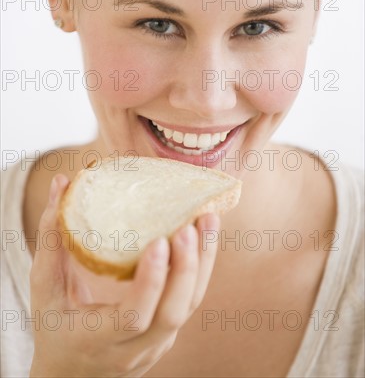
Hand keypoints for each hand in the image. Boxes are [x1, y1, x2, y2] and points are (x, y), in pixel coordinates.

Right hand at [29, 174, 219, 376]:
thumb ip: (51, 238)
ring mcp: (156, 343)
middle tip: (190, 225)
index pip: (133, 316)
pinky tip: (204, 235)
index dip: (150, 281)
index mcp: (96, 339)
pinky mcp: (168, 332)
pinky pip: (190, 301)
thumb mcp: (45, 288)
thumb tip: (62, 184)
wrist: (72, 375)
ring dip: (203, 262)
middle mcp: (133, 349)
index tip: (160, 241)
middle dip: (186, 268)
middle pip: (171, 313)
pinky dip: (200, 267)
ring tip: (208, 220)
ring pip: (190, 306)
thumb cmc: (54, 328)